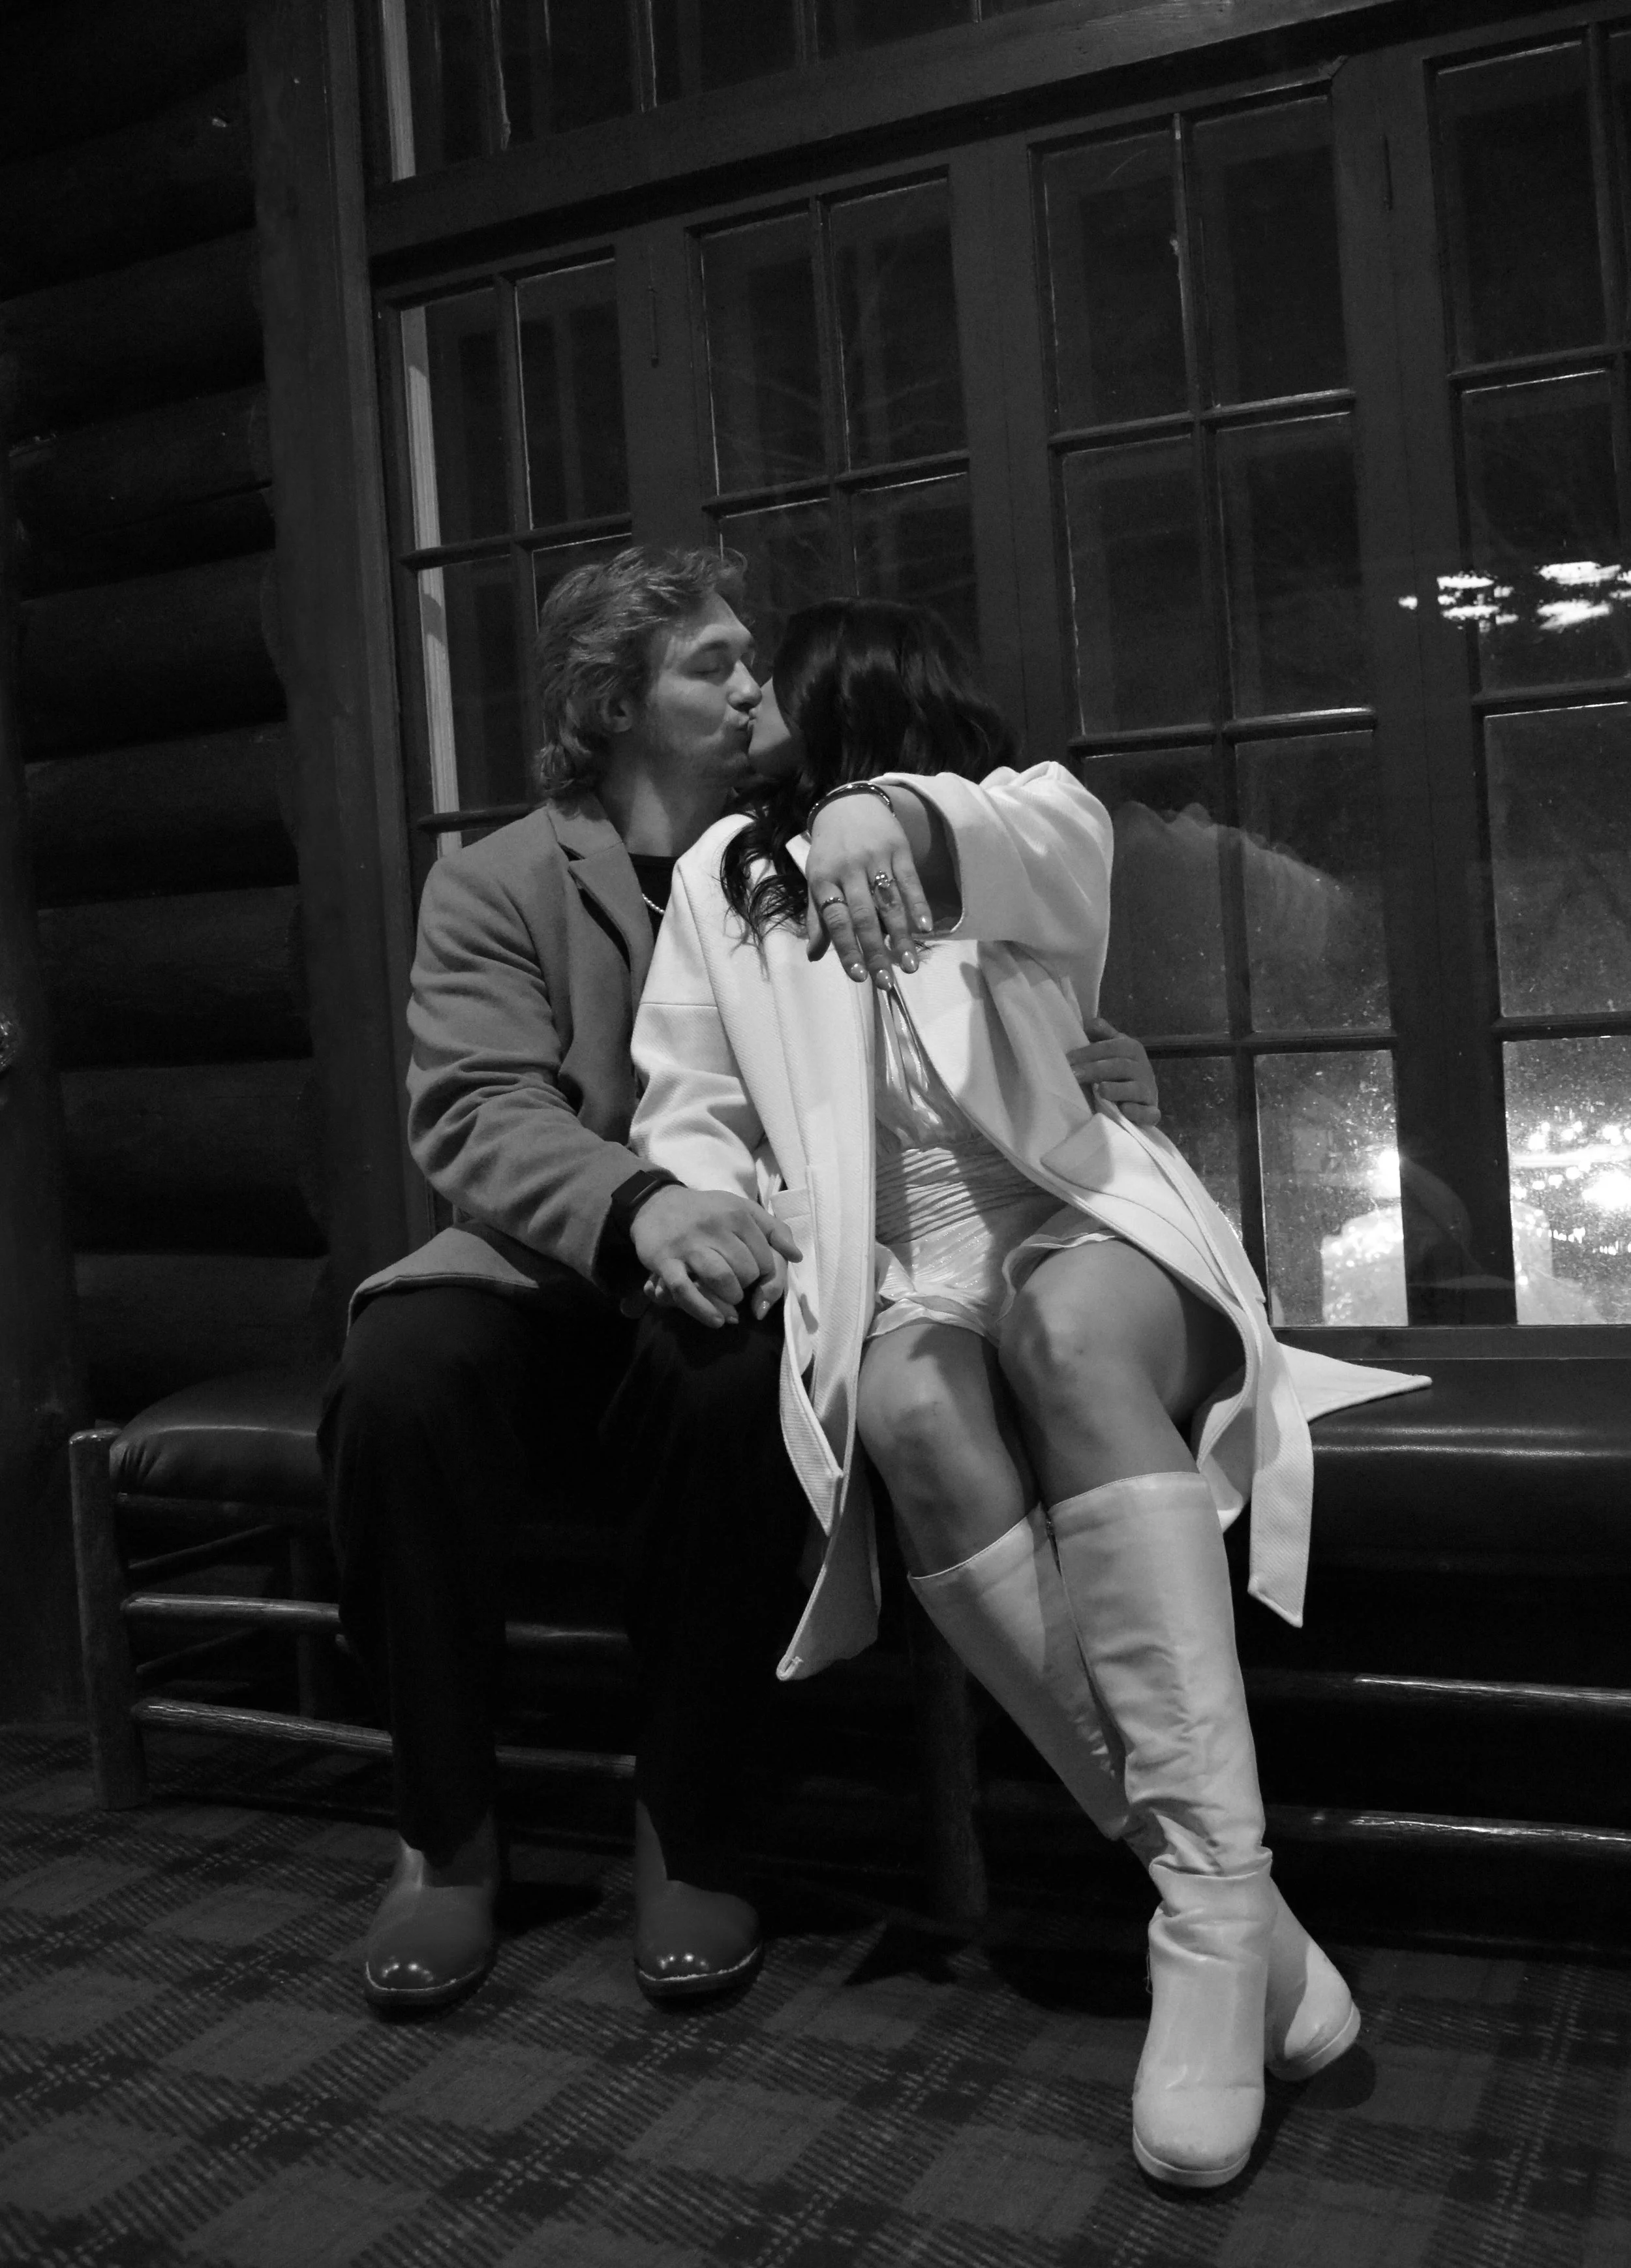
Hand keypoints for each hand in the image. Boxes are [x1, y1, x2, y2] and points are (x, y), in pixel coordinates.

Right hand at [631, 1187, 801, 1328]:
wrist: (656, 1204)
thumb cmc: (708, 1212)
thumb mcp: (743, 1210)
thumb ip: (774, 1230)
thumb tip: (797, 1256)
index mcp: (738, 1214)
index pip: (767, 1257)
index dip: (767, 1274)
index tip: (756, 1274)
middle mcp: (714, 1226)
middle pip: (747, 1271)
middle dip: (748, 1285)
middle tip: (739, 1284)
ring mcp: (688, 1245)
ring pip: (721, 1280)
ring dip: (732, 1298)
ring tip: (731, 1302)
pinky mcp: (665, 1261)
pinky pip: (686, 1292)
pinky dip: (705, 1311)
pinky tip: (718, 1321)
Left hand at [805, 795, 933, 985]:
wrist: (848, 804)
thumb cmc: (830, 851)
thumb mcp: (816, 880)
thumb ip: (818, 919)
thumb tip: (814, 956)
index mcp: (824, 880)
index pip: (836, 921)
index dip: (847, 950)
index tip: (859, 976)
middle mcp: (849, 870)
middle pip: (864, 917)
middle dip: (876, 952)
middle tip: (886, 982)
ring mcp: (875, 859)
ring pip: (889, 903)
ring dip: (901, 936)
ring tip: (910, 964)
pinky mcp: (898, 850)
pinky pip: (910, 881)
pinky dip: (918, 906)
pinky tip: (925, 929)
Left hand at [1068, 1019, 1160, 1126]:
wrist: (1143, 1097)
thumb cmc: (1121, 1070)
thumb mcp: (1114, 1049)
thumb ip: (1103, 1036)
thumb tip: (1089, 1022)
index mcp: (1133, 1050)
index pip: (1113, 1047)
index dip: (1090, 1051)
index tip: (1068, 1059)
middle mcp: (1143, 1069)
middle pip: (1120, 1066)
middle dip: (1096, 1069)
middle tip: (1074, 1075)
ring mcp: (1148, 1092)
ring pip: (1135, 1089)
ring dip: (1117, 1090)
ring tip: (1100, 1090)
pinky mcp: (1151, 1113)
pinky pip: (1148, 1113)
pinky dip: (1138, 1112)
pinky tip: (1124, 1111)